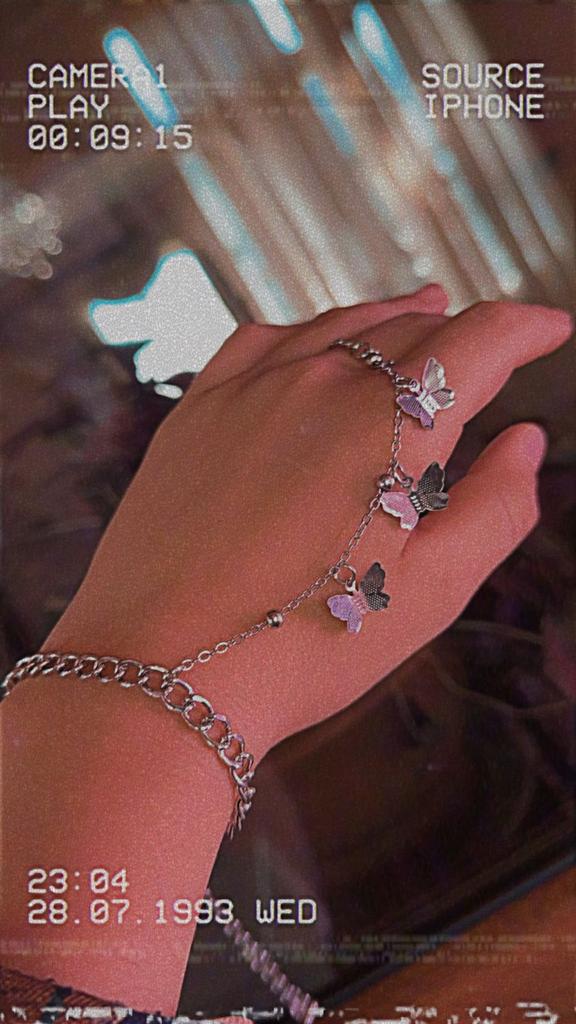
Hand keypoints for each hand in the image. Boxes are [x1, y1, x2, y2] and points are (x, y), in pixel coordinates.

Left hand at [46, 284, 572, 755]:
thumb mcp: (430, 594)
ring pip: (339, 326)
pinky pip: (262, 340)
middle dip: (461, 334)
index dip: (524, 328)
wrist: (162, 669)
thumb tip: (525, 441)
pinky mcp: (198, 409)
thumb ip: (495, 508)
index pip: (476, 342)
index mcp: (392, 425)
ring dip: (391, 320)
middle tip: (488, 347)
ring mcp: (251, 389)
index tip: (549, 329)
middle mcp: (322, 384)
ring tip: (421, 314)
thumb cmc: (306, 645)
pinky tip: (315, 342)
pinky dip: (308, 331)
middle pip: (410, 330)